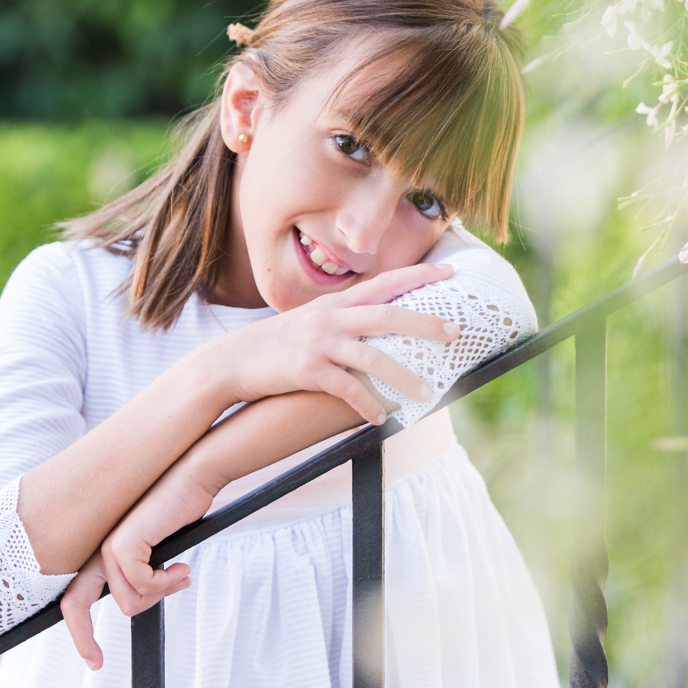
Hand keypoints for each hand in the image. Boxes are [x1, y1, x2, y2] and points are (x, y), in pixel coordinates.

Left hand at [59, 464, 201, 669]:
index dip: (78, 631)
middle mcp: (98, 551)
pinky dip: (166, 583)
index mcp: (103, 554)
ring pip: (127, 601)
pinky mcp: (124, 544)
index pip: (75, 597)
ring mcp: (108, 547)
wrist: (192, 476)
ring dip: (159, 595)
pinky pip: (142, 585)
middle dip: (83, 639)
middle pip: (75, 605)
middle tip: (96, 664)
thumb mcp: (157, 551)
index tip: (93, 659)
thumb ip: (143, 573)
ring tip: (180, 578)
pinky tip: (181, 569)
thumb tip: (145, 598)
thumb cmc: (180, 509)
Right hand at [212, 262, 458, 423]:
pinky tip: (381, 418)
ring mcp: (320, 343)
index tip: (450, 269)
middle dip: (425, 322)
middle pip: (388, 315)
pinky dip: (367, 405)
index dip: (419, 274)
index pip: (385, 282)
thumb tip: (381, 323)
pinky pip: (346, 389)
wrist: (232, 361)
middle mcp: (332, 318)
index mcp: (337, 303)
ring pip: (373, 357)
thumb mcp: (313, 321)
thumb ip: (345, 318)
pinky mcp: (307, 371)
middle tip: (455, 331)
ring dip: (404, 377)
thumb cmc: (278, 344)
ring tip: (427, 393)